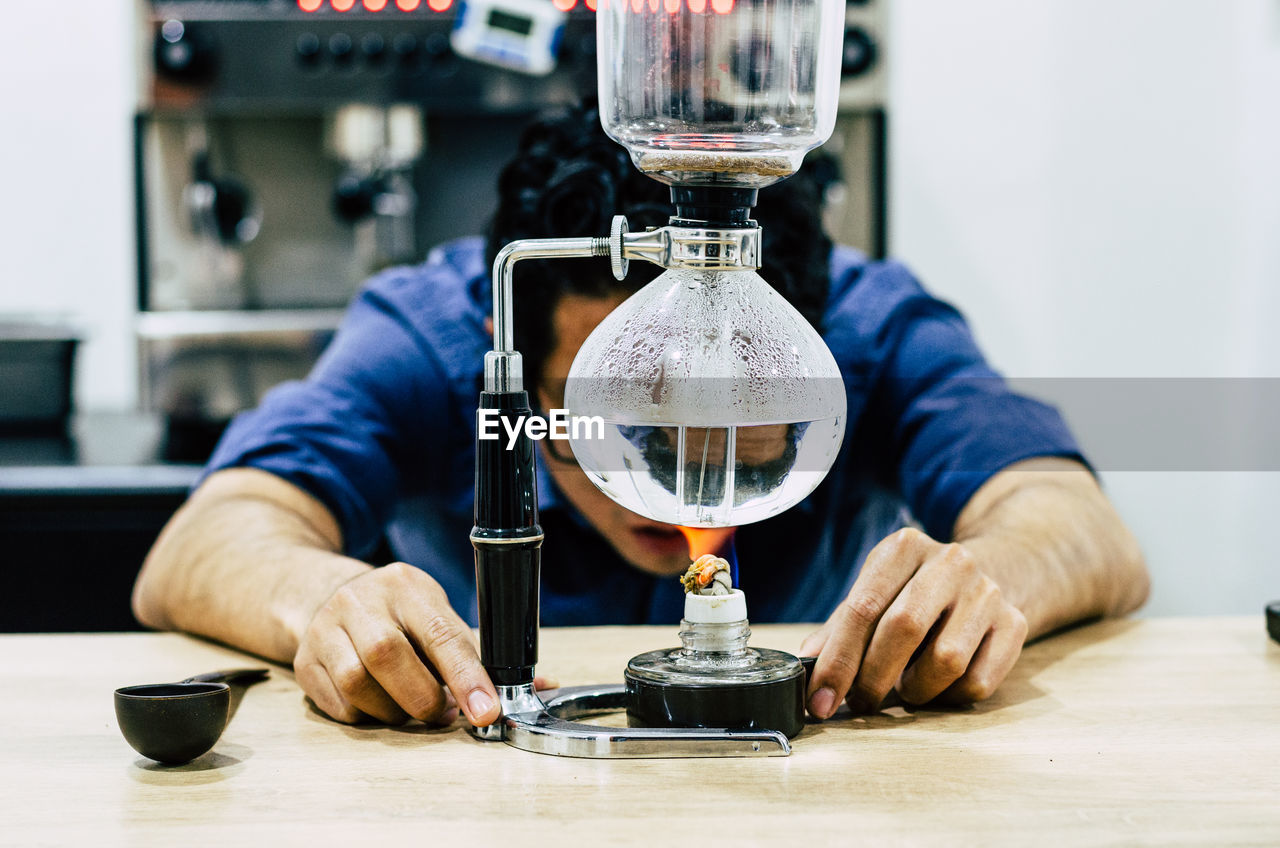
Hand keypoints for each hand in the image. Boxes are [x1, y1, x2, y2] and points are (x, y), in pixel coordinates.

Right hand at [294, 562, 500, 725]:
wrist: (328, 598)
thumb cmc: (400, 616)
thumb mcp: (438, 616)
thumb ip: (481, 652)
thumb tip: (544, 684)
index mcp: (406, 586)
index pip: (440, 633)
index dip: (467, 676)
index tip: (487, 711)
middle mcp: (360, 600)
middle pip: (390, 657)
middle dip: (425, 698)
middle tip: (443, 713)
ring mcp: (326, 629)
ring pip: (359, 684)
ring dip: (394, 711)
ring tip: (409, 707)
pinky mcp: (305, 661)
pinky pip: (338, 704)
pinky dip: (367, 716)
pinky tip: (379, 704)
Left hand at [800, 528, 1027, 717]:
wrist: (994, 570)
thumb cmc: (917, 590)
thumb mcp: (877, 591)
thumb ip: (841, 626)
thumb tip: (808, 665)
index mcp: (905, 547)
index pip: (863, 607)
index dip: (837, 660)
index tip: (820, 699)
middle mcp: (950, 562)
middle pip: (903, 629)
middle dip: (872, 678)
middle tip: (860, 702)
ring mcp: (987, 592)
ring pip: (946, 661)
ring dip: (916, 689)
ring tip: (906, 688)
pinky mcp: (1015, 623)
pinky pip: (978, 682)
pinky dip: (950, 696)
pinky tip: (940, 686)